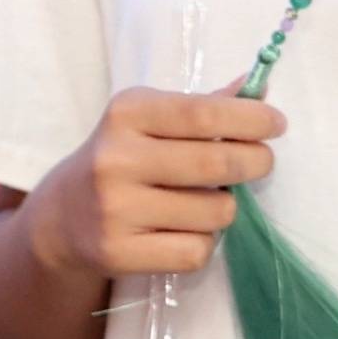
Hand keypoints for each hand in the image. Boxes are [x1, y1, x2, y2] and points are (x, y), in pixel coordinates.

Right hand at [19, 88, 280, 284]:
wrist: (61, 218)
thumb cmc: (120, 158)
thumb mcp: (148, 121)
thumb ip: (202, 105)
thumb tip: (257, 86)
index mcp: (126, 114)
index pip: (203, 113)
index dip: (250, 119)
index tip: (276, 124)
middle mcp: (115, 159)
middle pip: (216, 162)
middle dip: (255, 162)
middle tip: (261, 162)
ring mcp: (115, 209)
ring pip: (214, 212)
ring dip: (225, 207)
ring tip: (207, 201)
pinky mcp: (119, 253)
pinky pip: (195, 251)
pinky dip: (204, 243)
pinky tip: (186, 231)